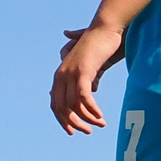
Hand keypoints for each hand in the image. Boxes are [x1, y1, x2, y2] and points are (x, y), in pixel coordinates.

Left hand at [53, 21, 125, 135]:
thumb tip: (90, 90)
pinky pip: (84, 97)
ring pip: (73, 104)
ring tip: (100, 124)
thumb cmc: (100, 46)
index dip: (62, 119)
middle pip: (61, 107)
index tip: (73, 131)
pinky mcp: (82, 71)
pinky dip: (91, 109)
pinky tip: (100, 116)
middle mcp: (61, 75)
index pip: (55, 103)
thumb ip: (89, 78)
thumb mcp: (92, 66)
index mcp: (60, 75)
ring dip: (87, 118)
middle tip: (88, 132)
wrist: (106, 29)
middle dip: (73, 123)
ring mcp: (70, 73)